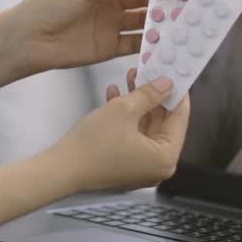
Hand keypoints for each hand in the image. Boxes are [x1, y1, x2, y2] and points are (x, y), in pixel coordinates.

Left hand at [10, 0, 172, 75]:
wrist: (27, 40)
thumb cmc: (48, 6)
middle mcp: (109, 1)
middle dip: (164, 0)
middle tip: (185, 5)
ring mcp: (110, 24)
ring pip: (143, 21)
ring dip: (160, 23)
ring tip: (179, 26)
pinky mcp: (109, 47)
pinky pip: (135, 44)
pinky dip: (149, 45)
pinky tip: (163, 45)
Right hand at [52, 67, 189, 192]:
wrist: (61, 170)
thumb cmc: (93, 144)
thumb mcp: (124, 110)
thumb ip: (149, 94)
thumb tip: (167, 84)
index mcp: (166, 157)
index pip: (179, 118)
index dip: (177, 92)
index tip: (176, 73)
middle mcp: (158, 166)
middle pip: (163, 122)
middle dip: (154, 95)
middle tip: (150, 71)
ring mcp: (141, 167)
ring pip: (146, 127)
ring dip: (138, 102)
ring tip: (130, 77)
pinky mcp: (125, 165)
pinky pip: (133, 136)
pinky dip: (127, 118)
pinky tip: (115, 95)